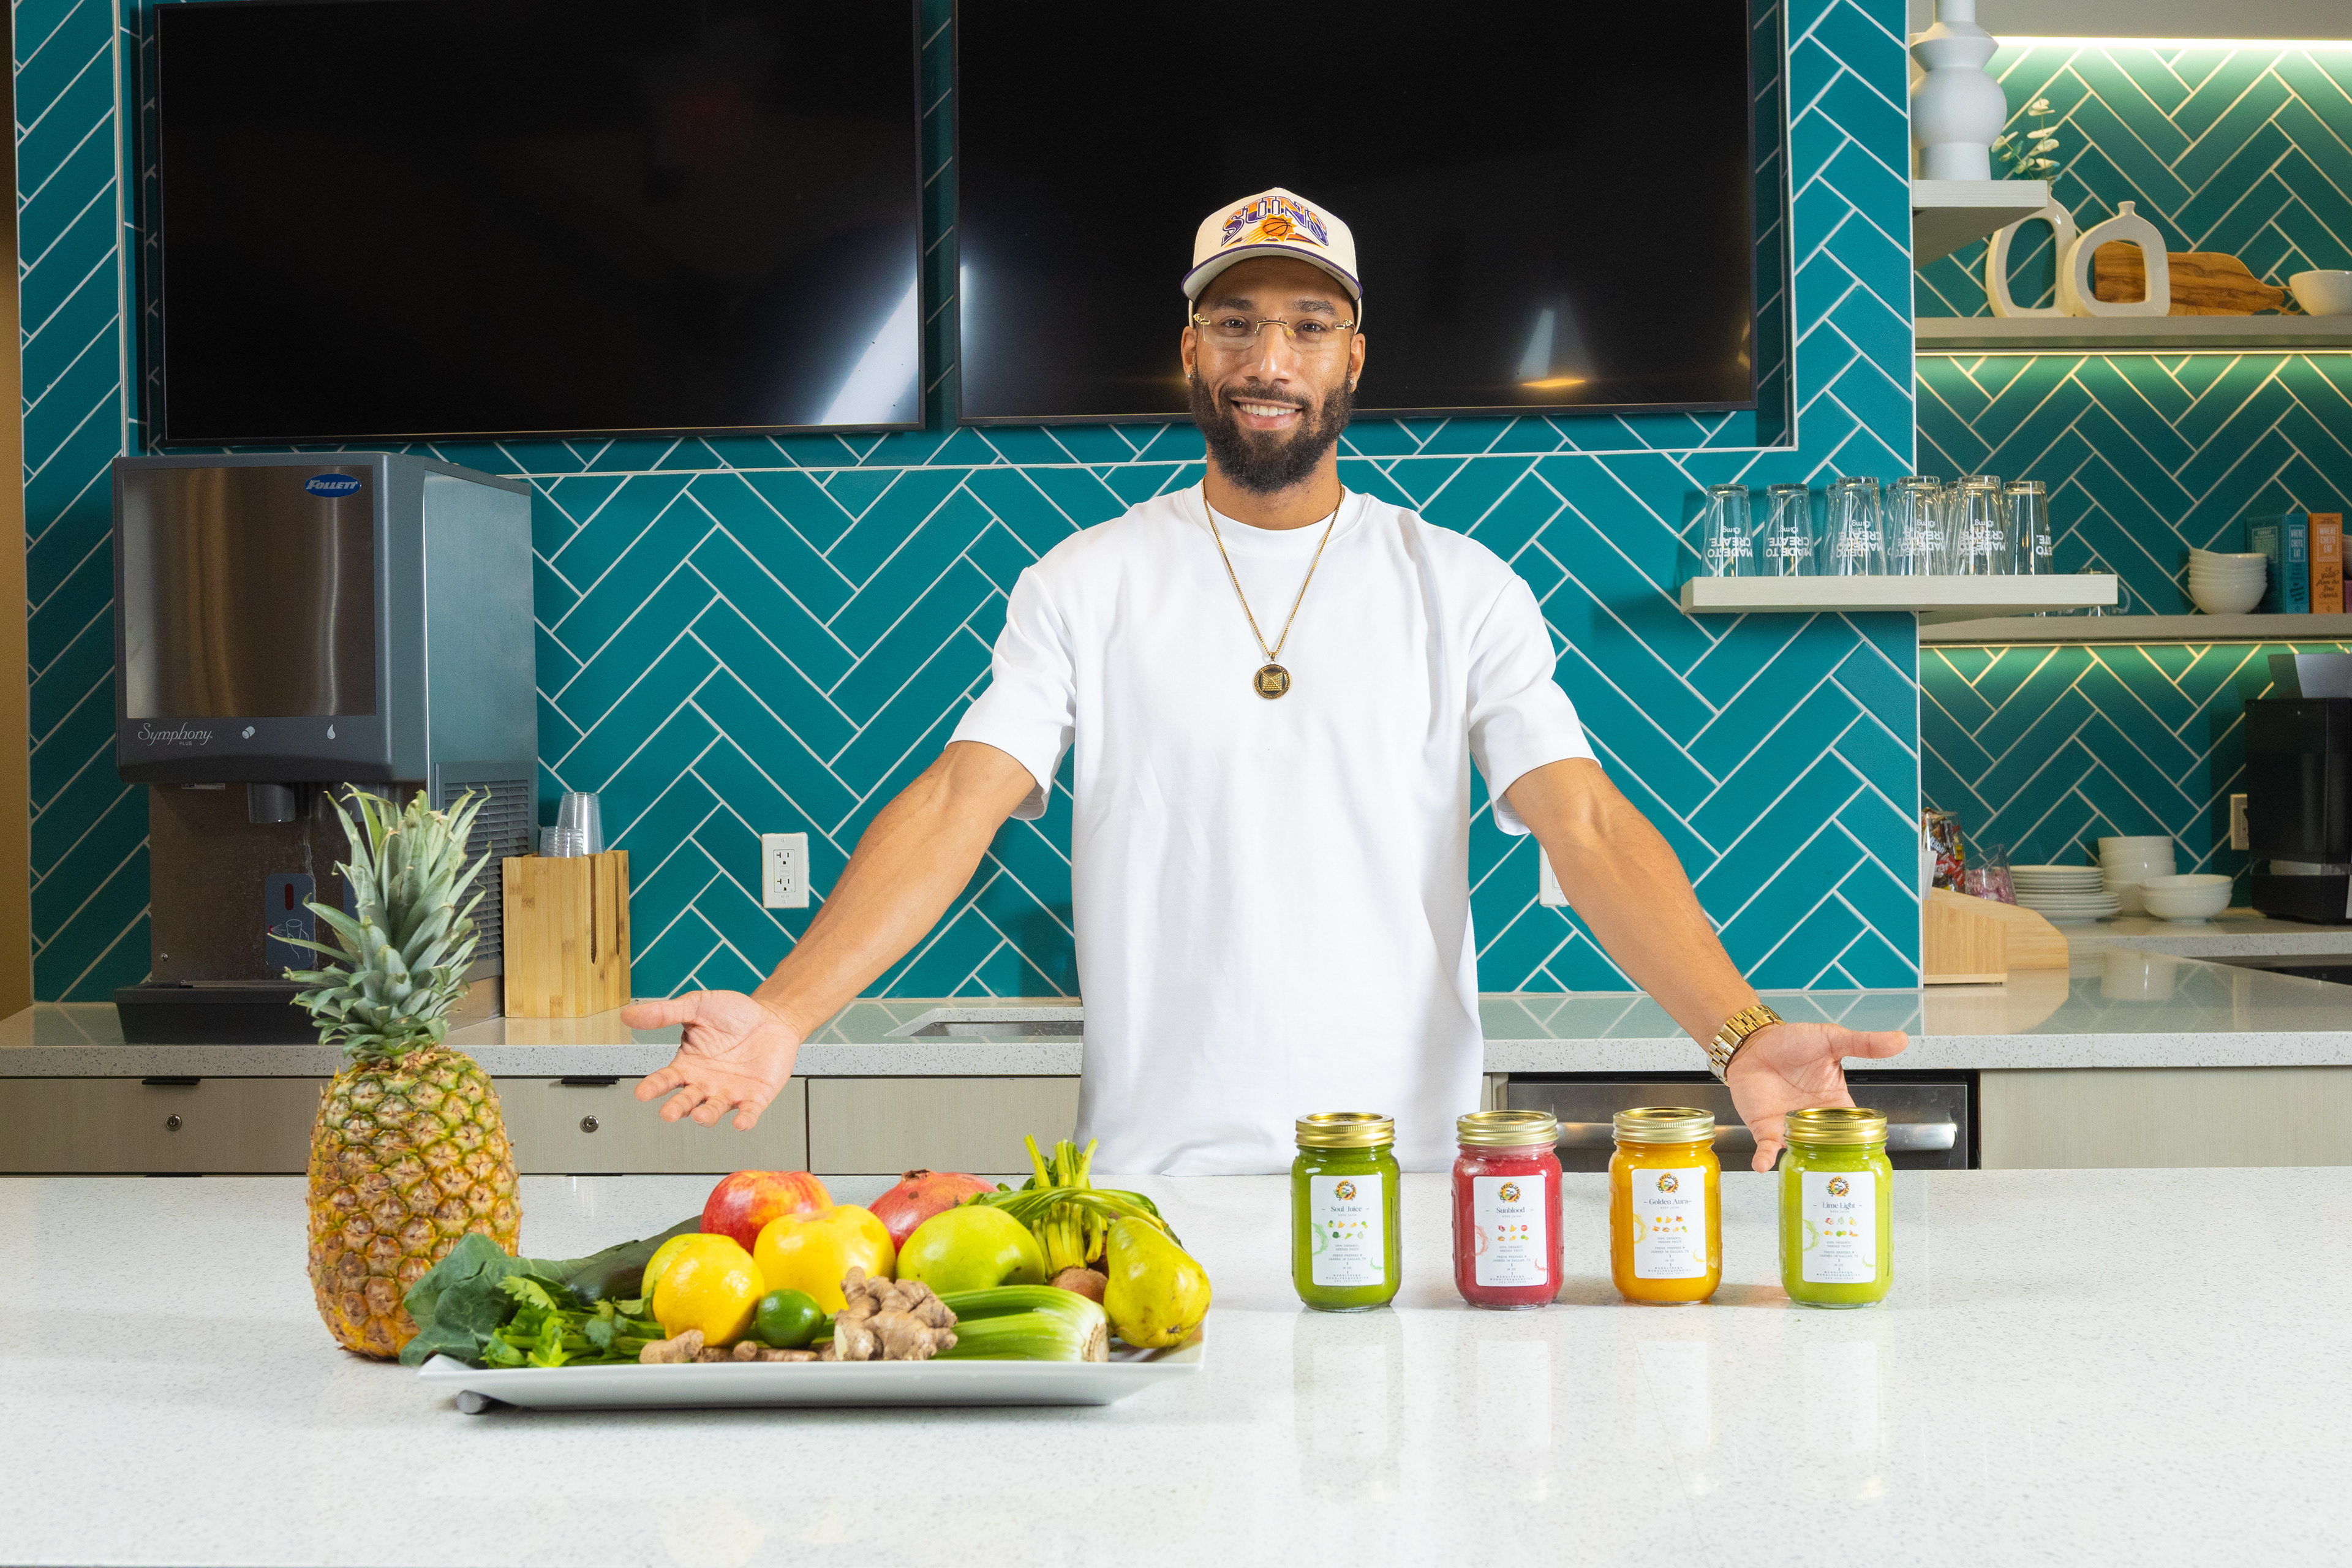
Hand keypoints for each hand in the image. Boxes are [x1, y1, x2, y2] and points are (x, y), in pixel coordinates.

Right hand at [622, 991, 802, 1131]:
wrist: (772, 1016)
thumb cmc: (734, 1013)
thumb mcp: (697, 1006)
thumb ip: (665, 1012)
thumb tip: (628, 1014)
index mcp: (688, 1065)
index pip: (666, 1079)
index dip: (654, 1086)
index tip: (642, 1093)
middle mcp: (706, 1083)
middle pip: (687, 1100)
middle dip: (677, 1108)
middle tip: (668, 1113)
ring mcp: (730, 1091)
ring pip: (714, 1109)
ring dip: (706, 1115)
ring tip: (701, 1115)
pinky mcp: (755, 1096)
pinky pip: (748, 1112)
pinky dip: (745, 1119)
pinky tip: (741, 1123)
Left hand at [1724, 1021, 1908, 1171]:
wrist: (1754, 1044)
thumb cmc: (1792, 1042)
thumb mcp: (1832, 1040)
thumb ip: (1865, 1044)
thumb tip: (1900, 1040)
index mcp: (1835, 1104)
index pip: (1857, 1130)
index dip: (1866, 1144)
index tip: (1877, 1157)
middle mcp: (1814, 1121)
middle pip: (1831, 1149)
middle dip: (1837, 1163)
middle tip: (1845, 1177)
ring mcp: (1789, 1126)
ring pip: (1802, 1153)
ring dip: (1806, 1164)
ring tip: (1812, 1179)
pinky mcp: (1765, 1128)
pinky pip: (1766, 1148)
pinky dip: (1765, 1158)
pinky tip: (1762, 1165)